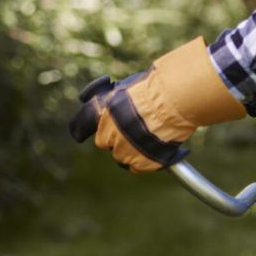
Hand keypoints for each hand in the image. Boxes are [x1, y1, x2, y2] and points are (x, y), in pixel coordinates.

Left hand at [69, 38, 244, 172]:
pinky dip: (144, 162)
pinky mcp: (141, 163)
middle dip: (115, 138)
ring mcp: (124, 150)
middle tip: (132, 131)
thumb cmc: (156, 88)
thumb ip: (116, 101)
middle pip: (104, 143)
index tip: (85, 132)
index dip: (83, 128)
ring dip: (131, 150)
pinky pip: (136, 167)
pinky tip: (154, 150)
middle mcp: (109, 134)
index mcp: (102, 113)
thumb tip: (114, 106)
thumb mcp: (127, 88)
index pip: (80, 126)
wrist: (175, 100)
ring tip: (148, 138)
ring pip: (121, 157)